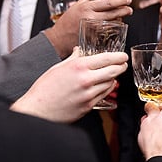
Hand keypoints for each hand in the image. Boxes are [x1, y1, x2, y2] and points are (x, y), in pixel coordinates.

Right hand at [10, 48, 127, 121]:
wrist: (38, 110)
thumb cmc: (44, 89)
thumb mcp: (58, 67)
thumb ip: (73, 58)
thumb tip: (80, 51)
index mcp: (78, 67)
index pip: (106, 59)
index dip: (118, 57)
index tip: (122, 56)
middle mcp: (86, 80)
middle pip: (113, 71)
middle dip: (121, 67)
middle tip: (123, 64)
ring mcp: (88, 95)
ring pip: (110, 84)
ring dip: (114, 78)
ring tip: (113, 74)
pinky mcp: (88, 106)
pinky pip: (104, 95)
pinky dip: (107, 89)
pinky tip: (105, 85)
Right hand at [43, 0, 132, 57]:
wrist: (59, 39)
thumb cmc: (67, 21)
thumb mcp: (76, 5)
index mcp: (86, 8)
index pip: (108, 3)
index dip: (120, 1)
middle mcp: (91, 19)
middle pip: (113, 14)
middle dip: (124, 11)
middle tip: (129, 9)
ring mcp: (93, 30)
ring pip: (112, 24)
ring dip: (119, 20)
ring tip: (121, 16)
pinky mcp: (95, 39)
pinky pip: (108, 33)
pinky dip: (112, 28)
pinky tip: (114, 26)